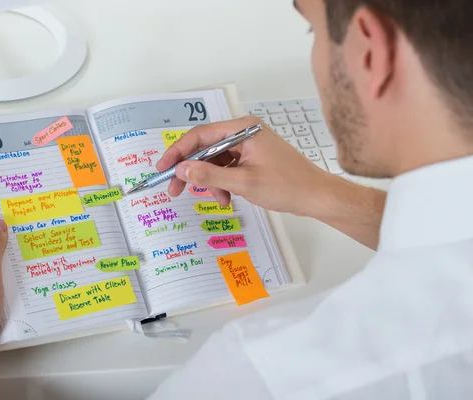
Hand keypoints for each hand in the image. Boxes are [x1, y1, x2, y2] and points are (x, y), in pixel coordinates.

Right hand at [156, 115, 330, 214]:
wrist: (316, 196)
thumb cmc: (287, 186)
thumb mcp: (244, 183)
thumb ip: (210, 175)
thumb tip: (181, 170)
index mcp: (243, 129)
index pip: (200, 135)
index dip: (178, 152)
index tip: (162, 168)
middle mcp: (243, 132)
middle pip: (205, 148)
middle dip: (192, 171)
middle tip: (174, 190)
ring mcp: (248, 146)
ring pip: (215, 161)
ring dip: (211, 181)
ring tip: (218, 200)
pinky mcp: (252, 158)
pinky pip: (227, 168)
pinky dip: (222, 183)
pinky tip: (227, 198)